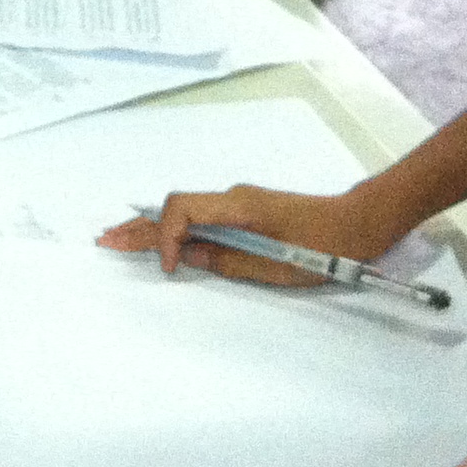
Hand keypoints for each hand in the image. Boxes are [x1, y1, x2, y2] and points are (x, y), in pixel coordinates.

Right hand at [94, 182, 398, 287]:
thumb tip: (190, 257)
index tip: (171, 268)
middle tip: (107, 239)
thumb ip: (228, 261)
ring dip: (154, 227)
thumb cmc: (325, 247)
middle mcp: (233, 198)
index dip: (167, 237)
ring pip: (185, 212)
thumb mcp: (276, 266)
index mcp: (238, 207)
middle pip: (175, 208)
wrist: (359, 223)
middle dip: (140, 227)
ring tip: (120, 238)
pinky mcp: (246, 212)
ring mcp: (238, 203)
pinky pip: (202, 217)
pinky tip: (160, 237)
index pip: (182, 209)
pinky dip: (176, 228)